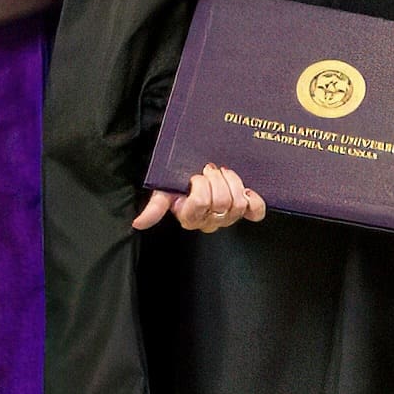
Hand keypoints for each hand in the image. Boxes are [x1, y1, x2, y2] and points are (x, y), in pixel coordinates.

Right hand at [130, 163, 265, 233]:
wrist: (194, 174)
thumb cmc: (177, 184)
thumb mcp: (163, 192)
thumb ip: (154, 207)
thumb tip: (138, 223)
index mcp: (189, 218)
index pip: (200, 203)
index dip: (201, 185)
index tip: (195, 175)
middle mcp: (210, 222)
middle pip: (222, 202)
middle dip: (217, 179)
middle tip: (210, 169)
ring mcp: (228, 217)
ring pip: (238, 204)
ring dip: (233, 182)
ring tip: (224, 172)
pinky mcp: (245, 211)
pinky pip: (256, 213)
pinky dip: (255, 201)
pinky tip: (248, 190)